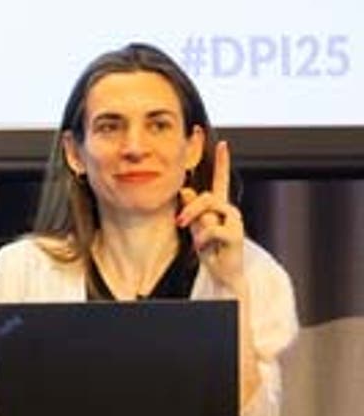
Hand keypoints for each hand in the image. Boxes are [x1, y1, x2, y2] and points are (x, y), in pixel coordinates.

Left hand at [177, 139, 246, 294]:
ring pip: (210, 209)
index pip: (221, 180)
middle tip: (180, 222)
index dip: (222, 162)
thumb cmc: (210, 248)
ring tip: (196, 240)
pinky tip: (203, 248)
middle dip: (190, 208)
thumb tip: (186, 190)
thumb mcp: (196, 226)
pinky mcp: (236, 235)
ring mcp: (235, 222)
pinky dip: (202, 240)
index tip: (224, 143)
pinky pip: (212, 229)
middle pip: (207, 196)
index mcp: (219, 206)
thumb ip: (191, 209)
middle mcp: (229, 210)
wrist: (223, 272)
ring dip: (197, 224)